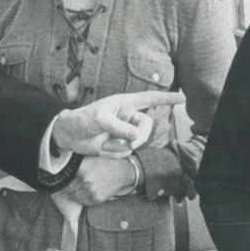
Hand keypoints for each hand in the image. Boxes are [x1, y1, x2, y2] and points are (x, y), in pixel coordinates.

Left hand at [54, 90, 184, 157]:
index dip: (166, 98)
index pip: (150, 98)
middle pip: (146, 126)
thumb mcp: (100, 119)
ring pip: (136, 141)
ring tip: (104, 143)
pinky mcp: (119, 145)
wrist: (67, 136)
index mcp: (124, 103)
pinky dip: (114, 152)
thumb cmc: (81, 120)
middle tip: (129, 142)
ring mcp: (124, 131)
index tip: (182, 98)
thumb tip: (136, 136)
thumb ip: (119, 127)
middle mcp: (127, 116)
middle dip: (139, 136)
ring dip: (120, 145)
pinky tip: (102, 148)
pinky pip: (126, 151)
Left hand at [60, 156, 135, 206]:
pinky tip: (84, 192)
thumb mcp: (89, 158)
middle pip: (67, 188)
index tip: (58, 178)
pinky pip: (83, 202)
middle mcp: (85, 180)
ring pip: (74, 196)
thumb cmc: (105, 161)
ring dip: (73, 193)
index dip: (61, 178)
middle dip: (66, 186)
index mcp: (81, 168)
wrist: (123, 170)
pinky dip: (81, 198)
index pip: (63, 177)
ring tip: (75, 189)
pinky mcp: (97, 199)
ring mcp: (91, 191)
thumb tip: (60, 165)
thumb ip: (76, 163)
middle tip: (65, 185)